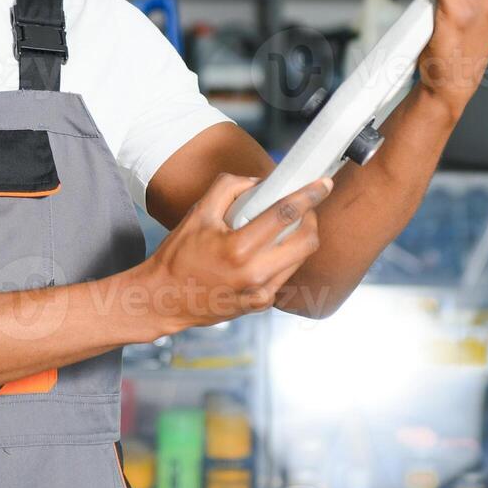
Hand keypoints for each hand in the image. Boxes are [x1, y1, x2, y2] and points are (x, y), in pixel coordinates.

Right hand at [135, 172, 329, 333]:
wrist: (163, 299)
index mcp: (238, 248)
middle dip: (310, 219)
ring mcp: (260, 293)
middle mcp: (254, 274)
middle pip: (306, 241)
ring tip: (283, 228)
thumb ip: (228, 188)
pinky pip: (285, 275)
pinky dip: (283, 258)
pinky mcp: (260, 305)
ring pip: (300, 259)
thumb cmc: (178, 256)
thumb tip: (258, 182)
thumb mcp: (197, 214)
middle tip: (302, 208)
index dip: (309, 196)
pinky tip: (266, 252)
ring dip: (299, 239)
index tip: (323, 184)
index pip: (285, 215)